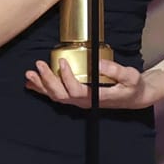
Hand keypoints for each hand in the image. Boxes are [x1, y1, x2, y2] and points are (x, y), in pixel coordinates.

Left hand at [25, 56, 152, 109]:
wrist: (134, 96)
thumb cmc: (132, 87)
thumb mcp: (130, 76)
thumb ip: (116, 71)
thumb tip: (97, 63)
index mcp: (96, 98)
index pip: (76, 91)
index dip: (66, 78)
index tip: (63, 62)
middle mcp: (84, 102)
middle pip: (60, 95)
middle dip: (47, 80)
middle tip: (39, 65)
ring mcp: (79, 101)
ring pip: (56, 97)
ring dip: (41, 86)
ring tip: (29, 74)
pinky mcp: (77, 97)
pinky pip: (57, 95)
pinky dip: (43, 89)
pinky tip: (33, 83)